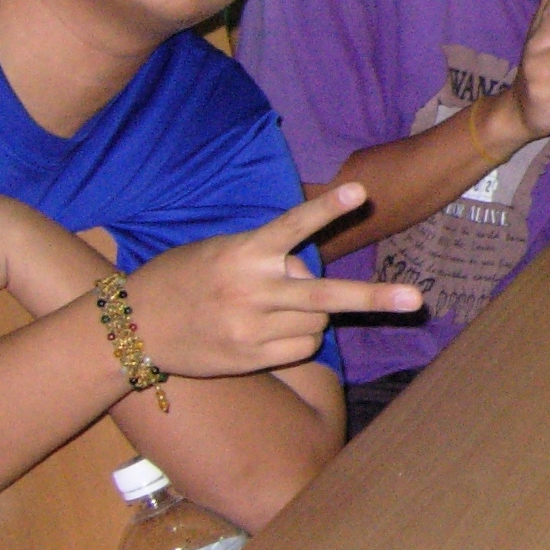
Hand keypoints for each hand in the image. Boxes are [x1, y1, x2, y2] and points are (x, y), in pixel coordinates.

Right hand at [120, 183, 421, 381]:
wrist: (133, 327)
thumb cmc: (182, 278)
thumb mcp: (219, 251)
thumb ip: (265, 256)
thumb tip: (306, 270)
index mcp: (242, 253)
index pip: (293, 227)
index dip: (327, 209)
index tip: (360, 191)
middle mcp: (251, 290)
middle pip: (324, 294)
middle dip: (374, 298)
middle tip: (416, 300)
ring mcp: (251, 328)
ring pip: (318, 322)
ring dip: (315, 314)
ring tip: (280, 308)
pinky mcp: (250, 357)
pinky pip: (302, 346)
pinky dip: (300, 337)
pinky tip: (269, 329)